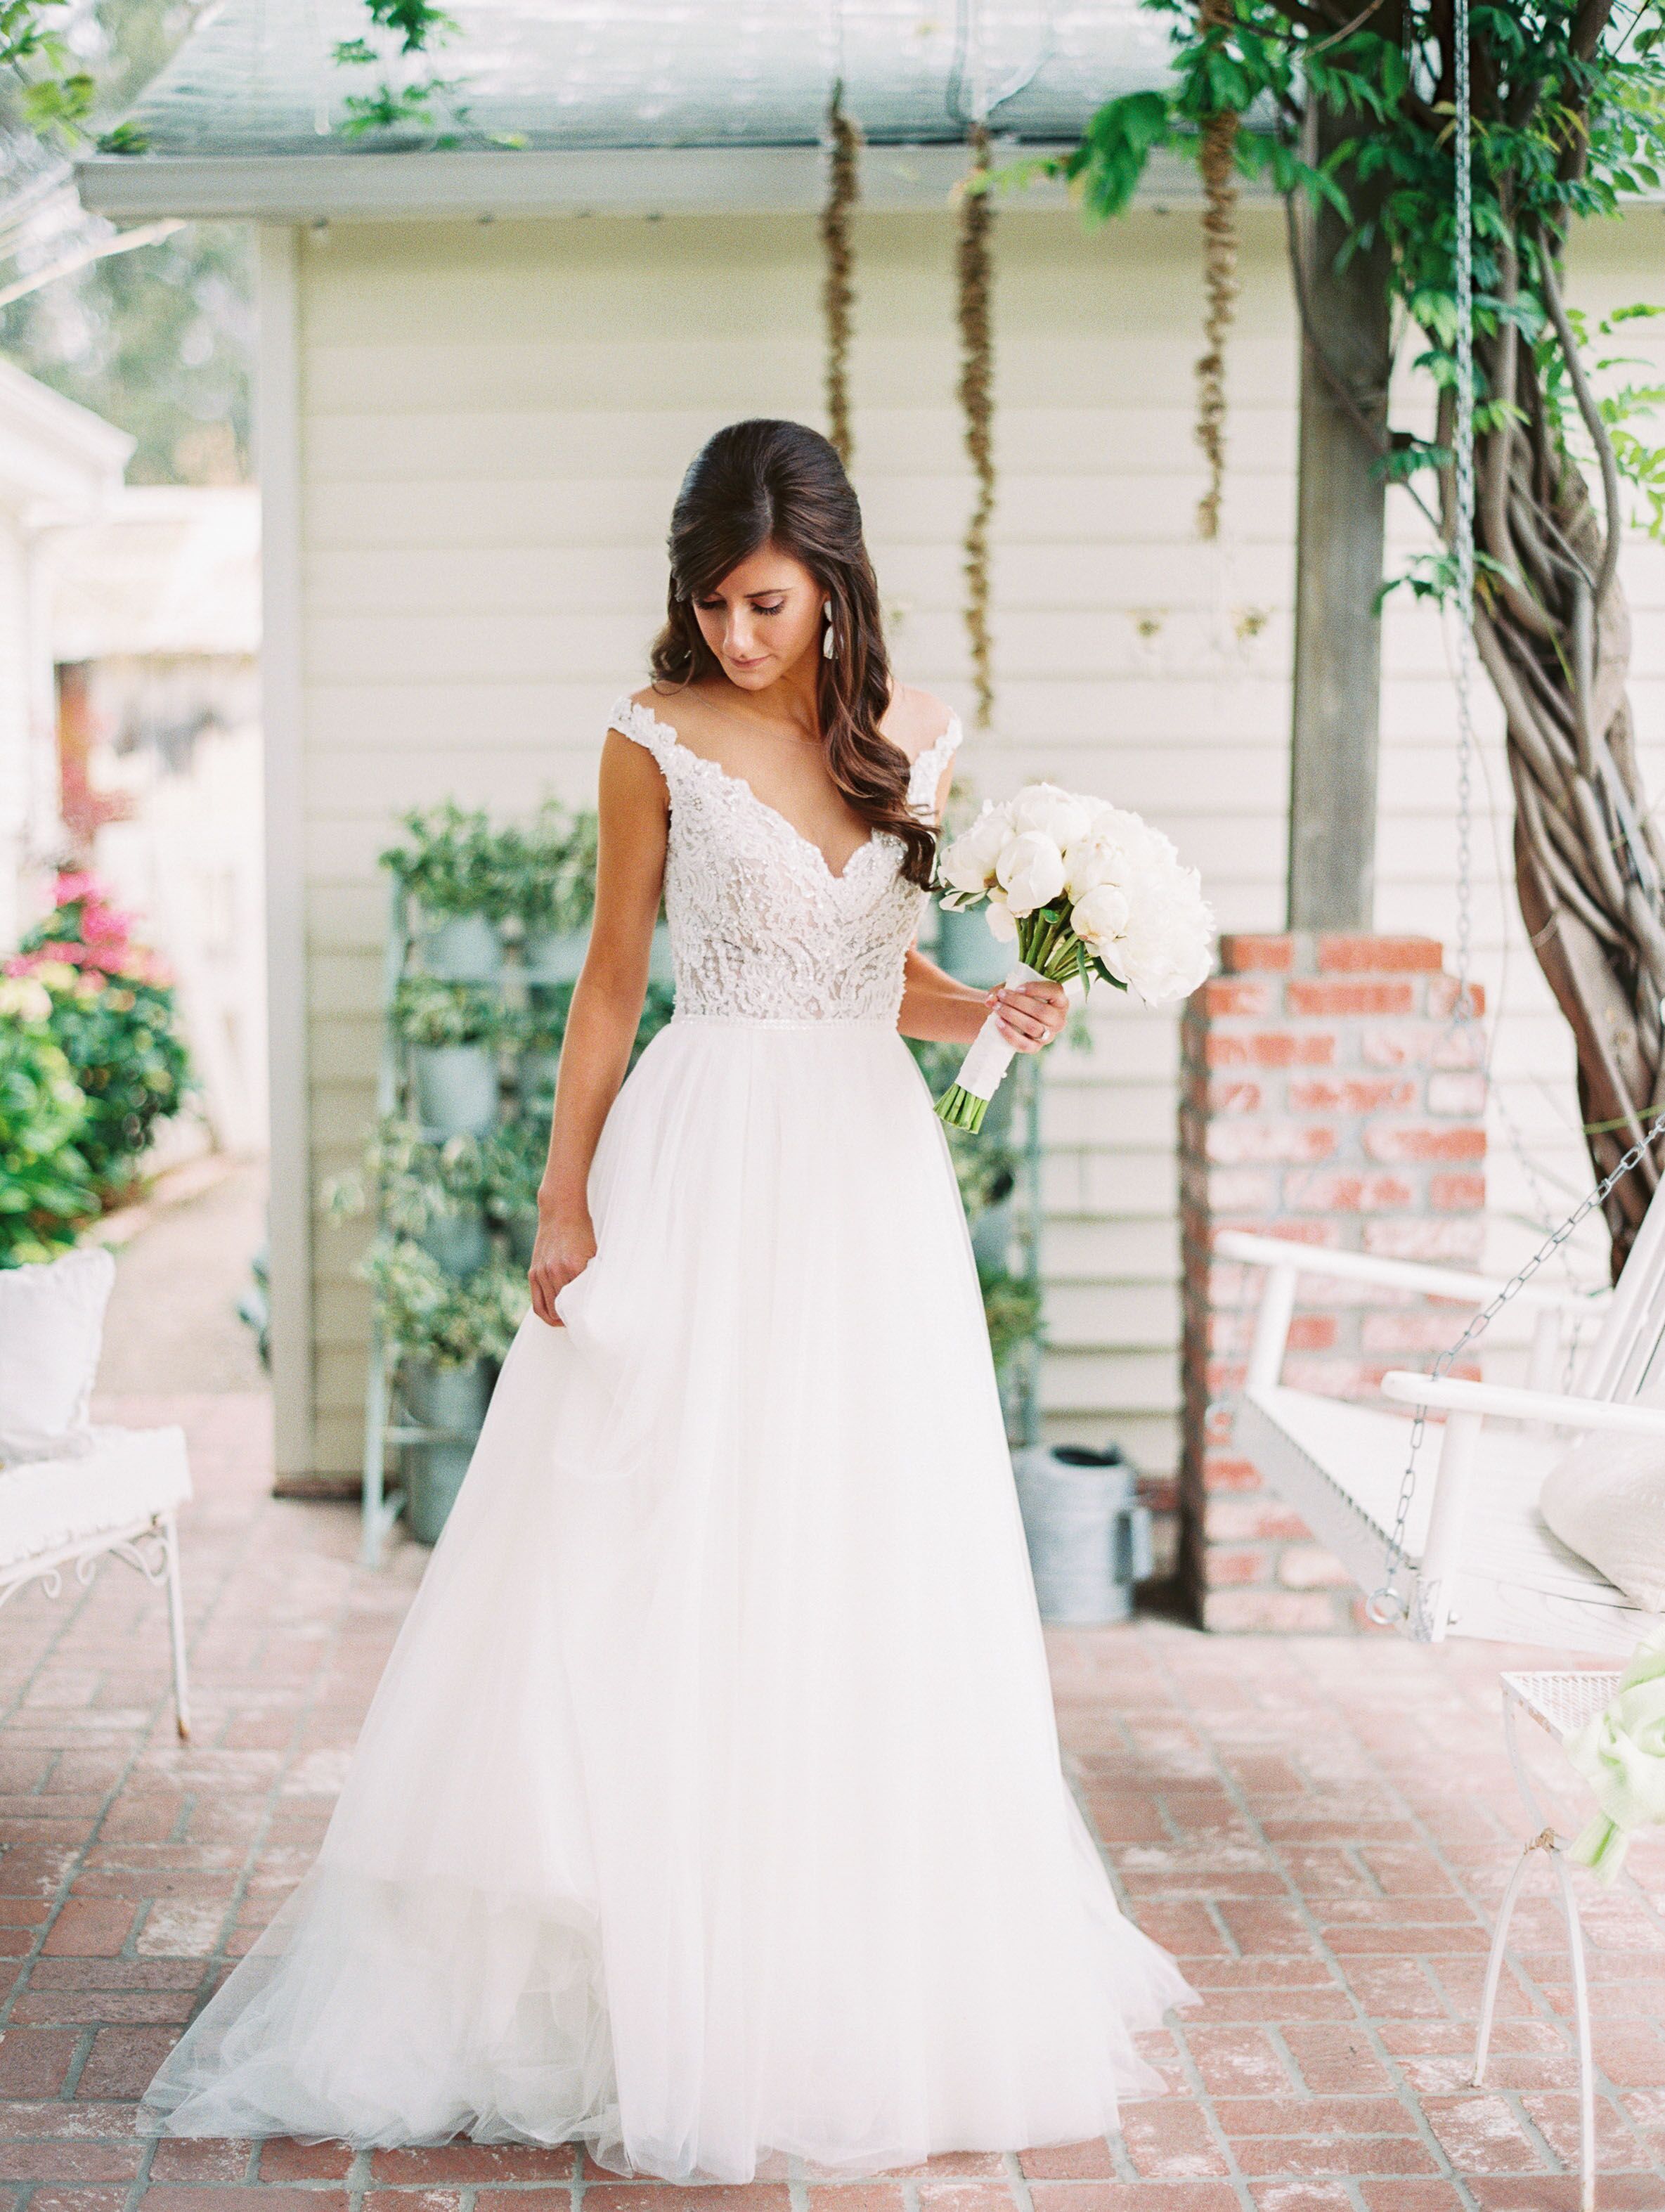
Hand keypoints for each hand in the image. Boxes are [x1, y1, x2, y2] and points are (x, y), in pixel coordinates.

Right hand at [528, 1206, 596, 1326]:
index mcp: (573, 1267)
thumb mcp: (594, 1252)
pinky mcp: (533, 1273)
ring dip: (558, 1319)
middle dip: (572, 1320)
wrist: (560, 1212)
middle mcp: (555, 1272)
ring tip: (570, 1322)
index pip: (578, 1303)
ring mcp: (542, 1273)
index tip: (591, 1322)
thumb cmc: (581, 1231)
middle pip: (562, 1310)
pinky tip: (555, 1316)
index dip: (584, 1316)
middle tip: (583, 1324)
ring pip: (548, 1310)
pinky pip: (537, 1302)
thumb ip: (593, 1274)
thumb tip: (602, 1296)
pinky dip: (546, 1313)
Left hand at [987, 976, 1067, 1053]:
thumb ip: (1000, 992)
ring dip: (1012, 1015)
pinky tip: (998, 1023)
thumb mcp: (1012, 990)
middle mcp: (1059, 1019)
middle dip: (1018, 1002)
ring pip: (1032, 1027)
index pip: (1055, 991)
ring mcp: (1049, 1035)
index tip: (1017, 987)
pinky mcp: (1036, 1047)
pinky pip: (1024, 1044)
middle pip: (1042, 1011)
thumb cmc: (1016, 1000)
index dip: (1036, 988)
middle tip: (1001, 996)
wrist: (1011, 1019)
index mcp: (1060, 1001)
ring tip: (997, 1007)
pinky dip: (1009, 1033)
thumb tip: (990, 1000)